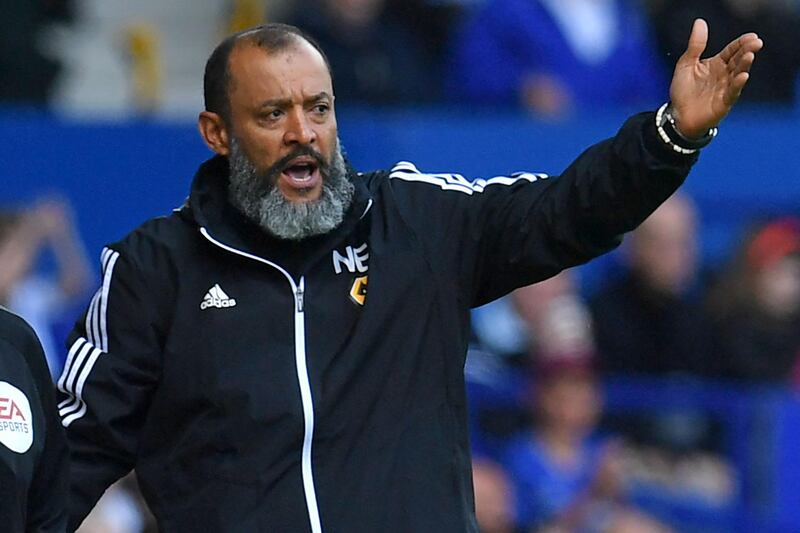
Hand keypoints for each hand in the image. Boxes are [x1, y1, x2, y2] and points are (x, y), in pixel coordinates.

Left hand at [669, 19, 762, 137]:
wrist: (677, 116)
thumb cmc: (683, 91)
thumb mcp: (686, 64)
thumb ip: (695, 45)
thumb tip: (700, 22)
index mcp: (717, 64)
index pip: (731, 51)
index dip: (741, 43)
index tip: (751, 36)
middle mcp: (724, 75)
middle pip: (738, 60)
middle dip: (747, 51)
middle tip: (756, 42)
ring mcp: (725, 89)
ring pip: (737, 74)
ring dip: (744, 65)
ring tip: (750, 55)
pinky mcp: (723, 103)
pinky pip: (732, 92)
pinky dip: (737, 84)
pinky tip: (742, 76)